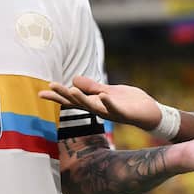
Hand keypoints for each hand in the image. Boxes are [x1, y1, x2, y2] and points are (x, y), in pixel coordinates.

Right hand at [40, 76, 161, 130]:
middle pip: (79, 102)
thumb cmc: (130, 102)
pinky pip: (116, 108)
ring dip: (82, 99)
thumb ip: (92, 87)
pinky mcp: (125, 113)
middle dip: (64, 95)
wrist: (152, 113)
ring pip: (94, 106)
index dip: (58, 96)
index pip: (73, 99)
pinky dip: (109, 103)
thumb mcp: (108, 91)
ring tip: (70, 90)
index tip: (41, 92)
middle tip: (49, 88)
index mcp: (95, 102)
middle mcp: (100, 109)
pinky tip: (103, 96)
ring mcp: (112, 112)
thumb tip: (73, 80)